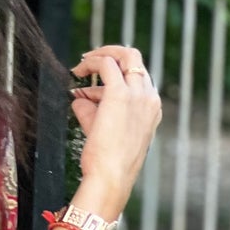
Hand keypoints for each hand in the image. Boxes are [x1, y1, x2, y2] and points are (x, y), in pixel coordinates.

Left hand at [68, 43, 161, 214]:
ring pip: (126, 55)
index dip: (116, 73)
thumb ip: (93, 110)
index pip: (138, 77)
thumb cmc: (107, 161)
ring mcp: (137, 94)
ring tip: (79, 68)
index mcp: (151, 108)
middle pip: (135, 59)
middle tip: (90, 59)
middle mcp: (149, 97)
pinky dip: (91, 62)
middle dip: (112, 53)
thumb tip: (78, 96)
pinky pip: (106, 64)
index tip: (95, 79)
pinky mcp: (119, 94)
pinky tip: (77, 70)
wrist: (111, 176)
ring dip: (100, 55)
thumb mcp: (103, 131)